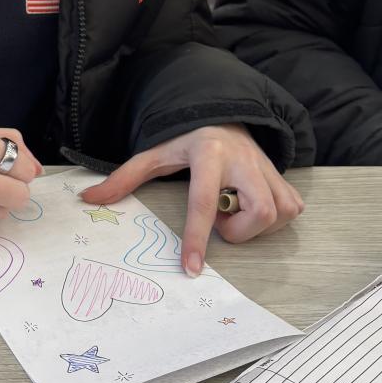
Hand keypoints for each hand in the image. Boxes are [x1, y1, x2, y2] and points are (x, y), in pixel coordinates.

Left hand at [80, 124, 303, 276]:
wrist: (222, 114)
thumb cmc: (185, 139)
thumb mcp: (153, 154)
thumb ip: (123, 178)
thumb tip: (89, 200)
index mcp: (207, 153)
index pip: (203, 202)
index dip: (197, 238)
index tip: (192, 269)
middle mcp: (243, 158)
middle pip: (259, 210)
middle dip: (240, 230)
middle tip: (220, 222)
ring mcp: (267, 165)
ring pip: (280, 212)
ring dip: (256, 226)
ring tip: (233, 214)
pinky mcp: (282, 174)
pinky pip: (292, 208)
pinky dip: (273, 220)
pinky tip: (252, 210)